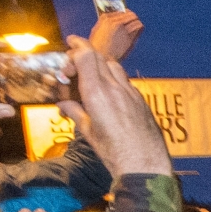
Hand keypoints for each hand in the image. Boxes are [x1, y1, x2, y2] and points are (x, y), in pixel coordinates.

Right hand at [57, 35, 171, 175]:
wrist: (145, 166)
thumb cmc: (116, 153)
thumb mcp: (89, 132)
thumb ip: (75, 113)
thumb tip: (65, 105)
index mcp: (98, 93)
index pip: (86, 55)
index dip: (76, 47)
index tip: (69, 46)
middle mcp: (115, 88)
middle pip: (99, 56)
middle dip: (84, 53)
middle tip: (74, 62)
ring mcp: (131, 93)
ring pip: (114, 66)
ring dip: (100, 64)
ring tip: (91, 75)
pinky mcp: (142, 101)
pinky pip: (126, 81)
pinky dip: (114, 79)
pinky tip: (109, 92)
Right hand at [89, 9, 143, 61]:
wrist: (102, 57)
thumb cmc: (97, 46)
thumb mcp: (96, 30)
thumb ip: (104, 23)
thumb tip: (112, 20)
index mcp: (105, 18)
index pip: (119, 11)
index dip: (124, 14)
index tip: (126, 17)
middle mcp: (114, 21)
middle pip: (129, 13)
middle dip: (132, 16)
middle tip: (133, 20)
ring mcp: (122, 29)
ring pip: (135, 19)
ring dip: (136, 22)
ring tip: (137, 25)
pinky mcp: (128, 37)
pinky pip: (138, 27)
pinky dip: (139, 28)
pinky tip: (139, 29)